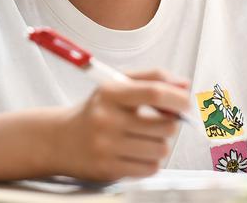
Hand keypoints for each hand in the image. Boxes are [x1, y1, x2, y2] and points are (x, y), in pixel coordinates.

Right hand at [54, 69, 190, 181]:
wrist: (61, 139)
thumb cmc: (97, 110)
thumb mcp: (117, 84)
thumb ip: (152, 78)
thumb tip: (184, 84)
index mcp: (110, 93)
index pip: (154, 92)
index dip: (178, 98)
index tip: (185, 102)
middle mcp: (107, 119)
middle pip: (164, 125)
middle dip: (170, 123)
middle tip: (160, 121)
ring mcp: (107, 146)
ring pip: (161, 149)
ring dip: (160, 143)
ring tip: (144, 138)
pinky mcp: (109, 169)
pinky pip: (150, 168)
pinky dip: (151, 161)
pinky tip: (137, 153)